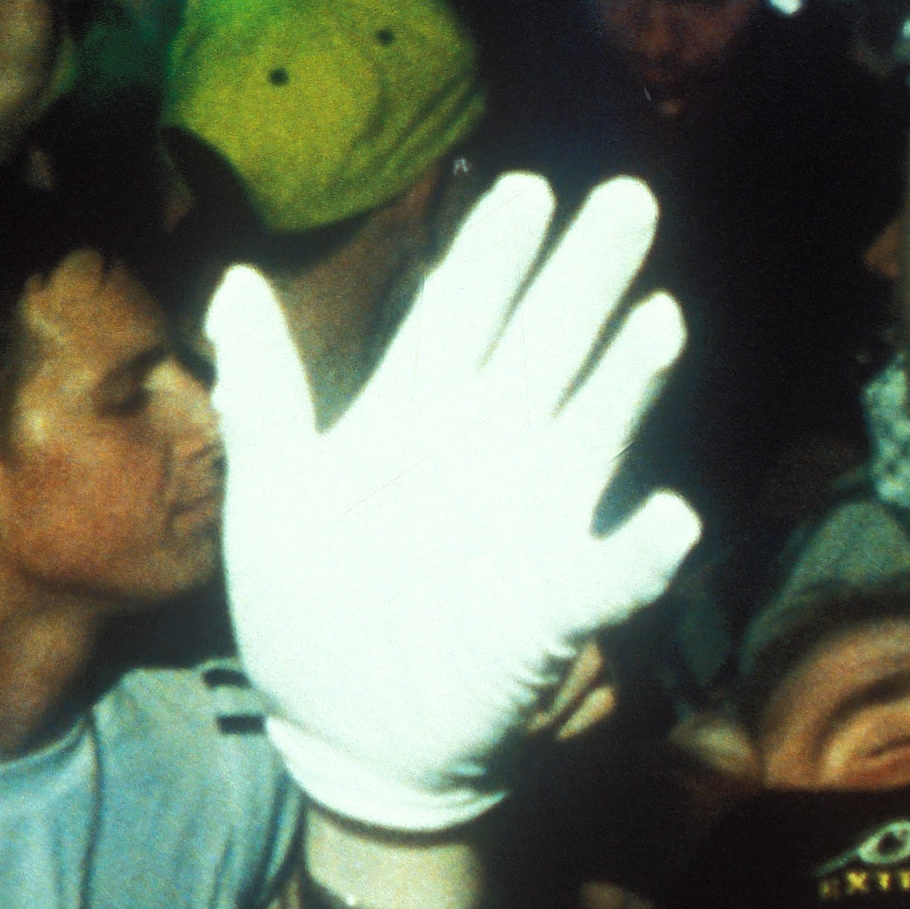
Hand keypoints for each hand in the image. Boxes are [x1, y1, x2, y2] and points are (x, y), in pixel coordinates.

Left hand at [212, 172, 701, 833]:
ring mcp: (525, 523)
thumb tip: (236, 278)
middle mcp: (484, 453)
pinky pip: (603, 575)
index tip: (525, 186)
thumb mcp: (268, 486)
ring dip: (624, 383)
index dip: (492, 255)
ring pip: (586, 434)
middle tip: (628, 200)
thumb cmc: (305, 598)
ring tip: (659, 319)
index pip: (458, 316)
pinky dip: (639, 555)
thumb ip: (264, 386)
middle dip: (581, 278)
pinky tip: (673, 521)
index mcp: (412, 418)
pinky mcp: (545, 605)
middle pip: (541, 348)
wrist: (335, 722)